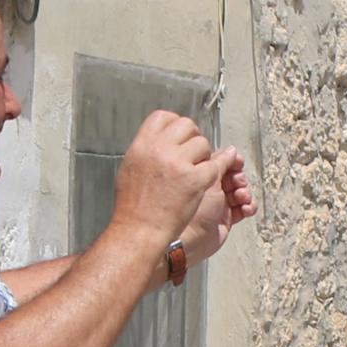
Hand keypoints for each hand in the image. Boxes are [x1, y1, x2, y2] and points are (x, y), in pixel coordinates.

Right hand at [109, 109, 223, 248]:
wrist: (139, 230)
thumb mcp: (130, 168)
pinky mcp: (195, 180)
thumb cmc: (133, 206)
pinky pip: (215, 165)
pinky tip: (209, 179)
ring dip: (204, 156)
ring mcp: (178, 164)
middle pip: (186, 125)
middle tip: (194, 153)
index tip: (180, 136)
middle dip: (193, 137)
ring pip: (203, 144)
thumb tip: (160, 139)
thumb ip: (146, 149)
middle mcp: (159, 149)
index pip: (163, 117)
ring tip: (196, 171)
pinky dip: (216, 170)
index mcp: (141, 144)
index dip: (175, 124)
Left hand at [176, 146, 256, 263]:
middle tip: (236, 182)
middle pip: (233, 176)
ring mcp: (218, 204)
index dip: (231, 161)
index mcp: (199, 176)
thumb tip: (232, 151)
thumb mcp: (208, 179)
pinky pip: (243, 209)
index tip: (237, 161)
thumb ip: (220, 163)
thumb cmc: (187, 210)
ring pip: (240, 192)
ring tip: (240, 197)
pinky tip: (245, 208)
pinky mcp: (226, 219)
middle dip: (239, 178)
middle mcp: (208, 189)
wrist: (187, 240)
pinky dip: (248, 206)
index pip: (220, 163)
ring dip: (245, 192)